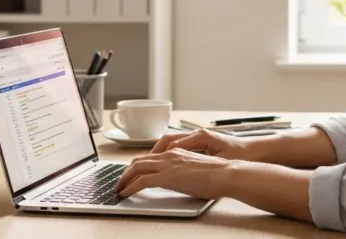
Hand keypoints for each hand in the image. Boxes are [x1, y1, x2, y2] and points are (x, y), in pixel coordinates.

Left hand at [114, 148, 233, 198]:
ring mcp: (167, 164)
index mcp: (177, 152)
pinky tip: (126, 193)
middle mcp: (170, 155)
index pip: (151, 156)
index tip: (132, 173)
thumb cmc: (218, 174)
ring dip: (124, 178)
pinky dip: (130, 187)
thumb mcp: (197, 168)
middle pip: (139, 160)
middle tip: (121, 181)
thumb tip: (181, 179)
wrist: (226, 174)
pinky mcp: (167, 177)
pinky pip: (141, 181)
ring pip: (136, 167)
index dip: (138, 165)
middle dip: (127, 171)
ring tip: (119, 188)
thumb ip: (185, 170)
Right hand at [150, 128, 253, 159]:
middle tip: (139, 167)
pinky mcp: (201, 142)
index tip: (147, 167)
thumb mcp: (220, 163)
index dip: (158, 157)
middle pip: (167, 140)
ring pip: (171, 141)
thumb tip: (182, 165)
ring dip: (158, 152)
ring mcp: (198, 137)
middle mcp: (197, 134)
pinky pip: (178, 144)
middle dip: (152, 153)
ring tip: (147, 165)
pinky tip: (163, 162)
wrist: (256, 152)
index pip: (172, 145)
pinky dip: (167, 152)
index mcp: (201, 137)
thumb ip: (201, 164)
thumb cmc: (241, 156)